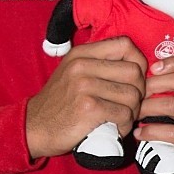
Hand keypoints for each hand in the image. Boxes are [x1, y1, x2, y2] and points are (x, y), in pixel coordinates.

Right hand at [26, 37, 146, 158]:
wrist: (34, 127)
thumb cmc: (60, 103)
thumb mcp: (74, 72)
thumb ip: (100, 64)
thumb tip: (138, 65)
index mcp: (81, 54)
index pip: (125, 45)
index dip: (138, 62)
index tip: (134, 79)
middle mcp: (81, 66)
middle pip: (134, 72)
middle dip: (139, 91)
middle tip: (129, 104)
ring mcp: (84, 86)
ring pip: (133, 96)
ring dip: (132, 112)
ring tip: (119, 118)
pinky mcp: (88, 108)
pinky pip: (124, 115)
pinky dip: (124, 125)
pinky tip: (113, 128)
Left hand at [135, 55, 173, 171]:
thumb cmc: (173, 126)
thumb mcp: (172, 103)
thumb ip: (163, 86)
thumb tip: (138, 69)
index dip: (173, 62)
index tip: (151, 69)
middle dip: (154, 84)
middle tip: (137, 93)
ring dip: (148, 107)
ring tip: (134, 113)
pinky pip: (172, 132)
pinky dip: (150, 131)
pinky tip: (138, 133)